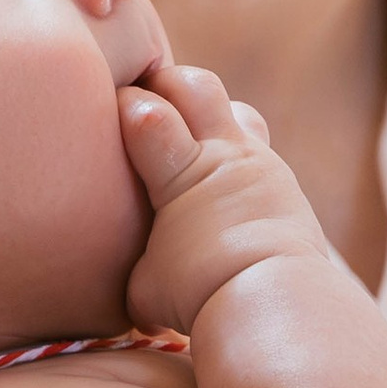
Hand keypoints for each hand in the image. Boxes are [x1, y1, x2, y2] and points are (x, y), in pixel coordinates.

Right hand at [119, 59, 329, 335]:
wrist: (276, 302)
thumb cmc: (199, 293)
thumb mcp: (143, 286)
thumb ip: (129, 263)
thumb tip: (115, 278)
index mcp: (184, 170)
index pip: (143, 109)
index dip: (119, 103)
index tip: (102, 114)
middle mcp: (226, 154)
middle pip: (195, 85)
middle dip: (166, 86)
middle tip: (145, 105)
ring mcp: (261, 164)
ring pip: (235, 108)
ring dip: (209, 116)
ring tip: (188, 142)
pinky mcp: (284, 184)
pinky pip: (257, 148)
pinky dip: (234, 155)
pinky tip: (220, 184)